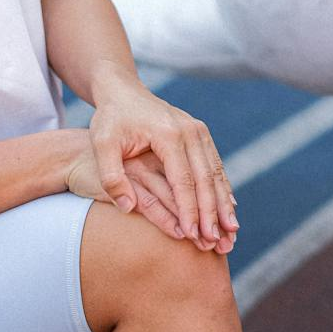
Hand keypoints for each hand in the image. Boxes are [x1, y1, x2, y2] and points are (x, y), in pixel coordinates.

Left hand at [88, 70, 237, 248]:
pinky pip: (216, 166)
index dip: (189, 211)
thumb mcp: (101, 144)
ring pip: (216, 174)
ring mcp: (199, 131)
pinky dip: (223, 190)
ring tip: (231, 232)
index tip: (192, 236)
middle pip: (206, 180)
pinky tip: (229, 210)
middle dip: (213, 214)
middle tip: (219, 242)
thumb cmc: (110, 119)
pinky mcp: (201, 134)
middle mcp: (189, 131)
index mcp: (167, 134)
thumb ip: (111, 177)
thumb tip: (128, 208)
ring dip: (225, 205)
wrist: (123, 90)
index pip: (183, 181)